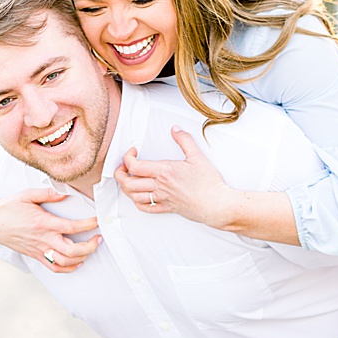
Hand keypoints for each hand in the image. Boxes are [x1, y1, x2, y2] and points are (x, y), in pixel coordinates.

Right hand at [0, 187, 100, 273]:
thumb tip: (65, 194)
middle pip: (72, 250)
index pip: (72, 227)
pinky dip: (68, 268)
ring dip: (81, 257)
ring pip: (65, 262)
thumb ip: (47, 193)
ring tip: (90, 248)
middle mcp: (43, 239)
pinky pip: (54, 267)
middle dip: (90, 246)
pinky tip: (77, 261)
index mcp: (43, 223)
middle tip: (98, 238)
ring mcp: (39, 249)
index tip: (98, 220)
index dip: (88, 225)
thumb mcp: (27, 195)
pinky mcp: (36, 255)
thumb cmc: (9, 207)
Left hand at [115, 128, 233, 226]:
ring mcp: (162, 199)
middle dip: (120, 173)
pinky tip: (139, 196)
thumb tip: (175, 130)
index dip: (127, 158)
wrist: (217, 204)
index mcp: (164, 172)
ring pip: (133, 196)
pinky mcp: (167, 208)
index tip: (132, 152)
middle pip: (128, 183)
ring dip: (126, 188)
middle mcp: (159, 186)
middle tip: (123, 166)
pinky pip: (145, 208)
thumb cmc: (209, 183)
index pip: (134, 166)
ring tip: (128, 179)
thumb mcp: (198, 157)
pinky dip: (137, 201)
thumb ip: (185, 141)